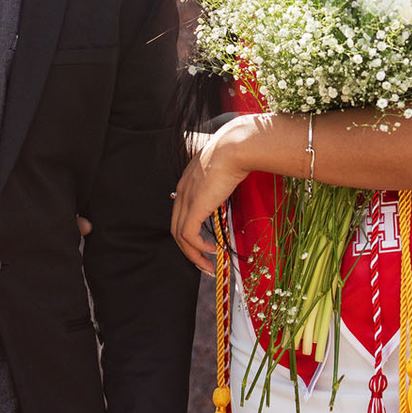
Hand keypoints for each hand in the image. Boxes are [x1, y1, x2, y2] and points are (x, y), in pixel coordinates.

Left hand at [170, 122, 252, 274]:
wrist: (235, 147)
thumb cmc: (235, 152)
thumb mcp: (225, 168)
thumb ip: (222, 180)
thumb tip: (234, 183)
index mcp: (187, 182)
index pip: (181, 213)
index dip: (189, 231)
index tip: (203, 243)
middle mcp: (182, 191)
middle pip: (176, 228)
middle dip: (188, 250)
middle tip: (203, 263)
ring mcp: (186, 199)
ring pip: (180, 236)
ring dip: (193, 254)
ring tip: (207, 265)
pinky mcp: (194, 207)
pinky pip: (188, 235)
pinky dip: (198, 247)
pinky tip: (211, 250)